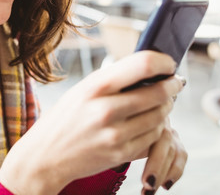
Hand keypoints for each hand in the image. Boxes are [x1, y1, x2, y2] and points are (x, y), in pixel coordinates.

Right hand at [0, 51, 184, 194]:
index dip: (164, 62)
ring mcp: (114, 134)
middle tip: (174, 83)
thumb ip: (113, 80)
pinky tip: (149, 123)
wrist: (45, 156)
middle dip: (172, 86)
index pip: (143, 65)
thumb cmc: (65, 118)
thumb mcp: (82, 90)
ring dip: (166, 107)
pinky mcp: (120, 154)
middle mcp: (105, 109)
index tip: (168, 64)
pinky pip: (153, 137)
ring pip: (160, 116)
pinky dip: (156, 128)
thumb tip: (151, 70)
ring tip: (160, 103)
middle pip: (158, 92)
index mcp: (95, 86)